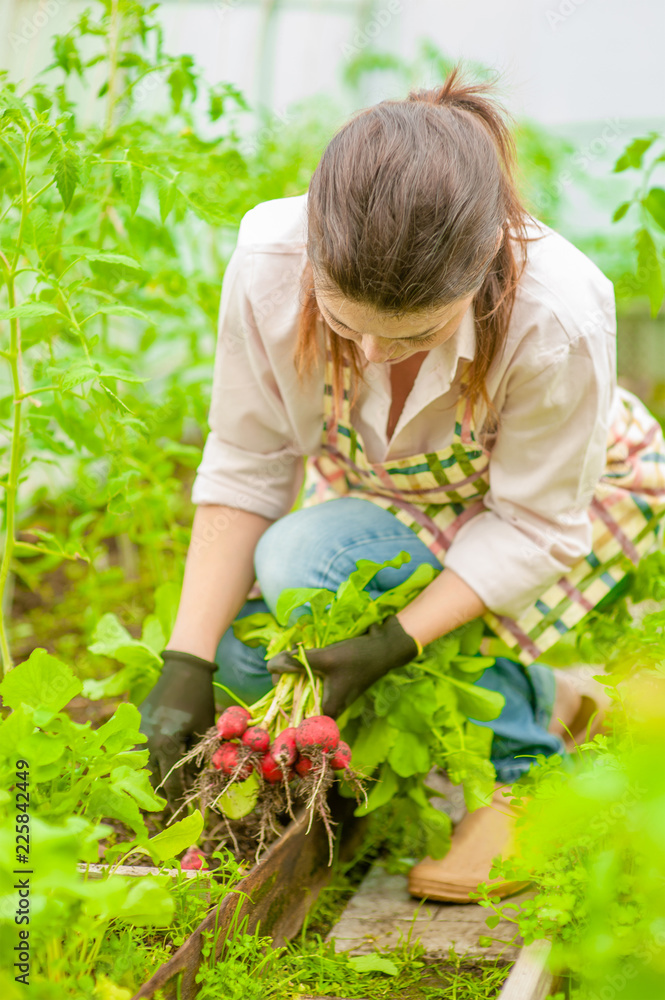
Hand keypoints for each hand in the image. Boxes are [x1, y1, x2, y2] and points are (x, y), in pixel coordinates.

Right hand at [138, 649, 216, 808]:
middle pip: (153, 777)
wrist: (183, 669)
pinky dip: (143, 758)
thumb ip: (197, 756)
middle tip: (168, 806)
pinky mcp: (134, 722)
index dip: (178, 799)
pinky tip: (150, 765)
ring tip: (158, 789)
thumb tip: (195, 780)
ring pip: (141, 764)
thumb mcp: (203, 730)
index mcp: (167, 744)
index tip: (184, 811)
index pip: (172, 782)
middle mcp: (148, 741)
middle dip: (162, 793)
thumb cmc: (199, 699)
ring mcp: (138, 731)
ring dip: (150, 777)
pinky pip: (137, 748)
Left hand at [267, 615, 419, 717]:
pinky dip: (305, 672)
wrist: (384, 648)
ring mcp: (332, 696)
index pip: (297, 718)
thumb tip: (270, 664)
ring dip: (295, 676)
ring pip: (304, 691)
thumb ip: (297, 661)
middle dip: (286, 684)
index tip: (275, 680)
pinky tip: (301, 657)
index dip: (281, 702)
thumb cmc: (358, 657)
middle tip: (280, 665)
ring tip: (288, 659)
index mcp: (328, 710)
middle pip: (298, 703)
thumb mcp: (325, 657)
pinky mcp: (334, 686)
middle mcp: (330, 708)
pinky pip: (313, 683)